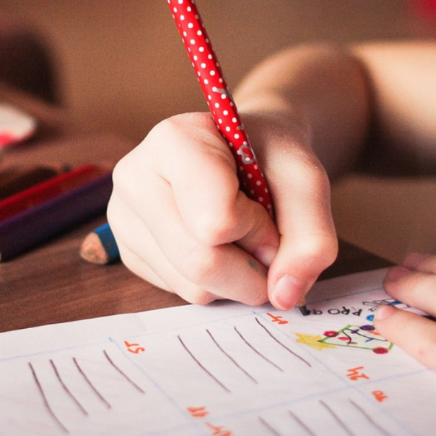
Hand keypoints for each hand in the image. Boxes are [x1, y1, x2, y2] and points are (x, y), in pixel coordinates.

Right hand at [107, 111, 336, 307]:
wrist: (244, 152)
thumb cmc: (269, 156)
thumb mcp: (306, 180)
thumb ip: (311, 236)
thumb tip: (283, 295)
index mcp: (172, 141)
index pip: (216, 221)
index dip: (258, 228)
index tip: (266, 205)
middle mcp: (134, 177)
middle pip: (201, 262)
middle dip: (252, 266)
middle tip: (265, 237)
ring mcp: (124, 217)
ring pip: (192, 286)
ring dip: (236, 277)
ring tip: (239, 235)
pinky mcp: (128, 252)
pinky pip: (180, 292)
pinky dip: (215, 282)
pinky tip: (215, 244)